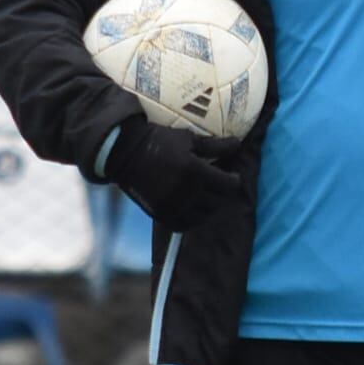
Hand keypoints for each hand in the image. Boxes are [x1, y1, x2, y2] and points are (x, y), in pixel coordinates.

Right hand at [103, 119, 240, 231]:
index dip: (234, 181)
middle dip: (223, 193)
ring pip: (205, 216)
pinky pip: (186, 225)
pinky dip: (193, 219)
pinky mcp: (162, 215)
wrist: (125, 153)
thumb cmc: (159, 141)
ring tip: (206, 196)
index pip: (229, 185)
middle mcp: (187, 193)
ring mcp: (174, 207)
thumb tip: (238, 145)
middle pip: (219, 202)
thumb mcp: (188, 139)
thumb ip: (215, 146)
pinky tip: (192, 208)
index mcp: (196, 171)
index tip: (232, 176)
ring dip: (210, 207)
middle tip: (219, 185)